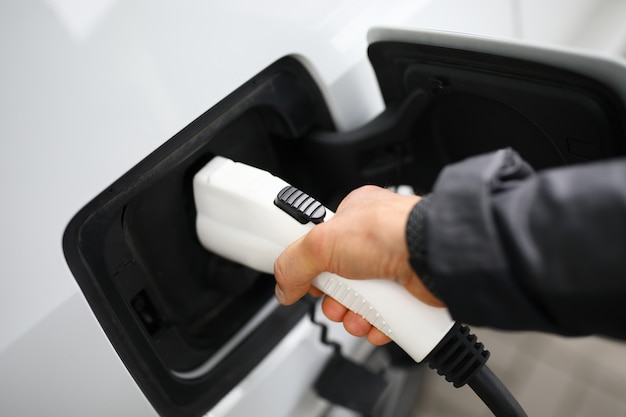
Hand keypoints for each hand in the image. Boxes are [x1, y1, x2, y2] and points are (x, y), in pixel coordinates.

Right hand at [273, 185, 443, 344]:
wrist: (434, 256)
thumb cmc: (392, 232)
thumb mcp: (323, 241)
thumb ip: (294, 263)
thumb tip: (283, 286)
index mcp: (353, 217)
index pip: (320, 246)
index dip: (312, 269)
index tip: (308, 283)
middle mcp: (374, 241)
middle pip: (339, 280)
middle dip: (334, 301)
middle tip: (336, 302)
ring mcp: (392, 267)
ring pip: (361, 302)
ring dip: (354, 317)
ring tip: (358, 318)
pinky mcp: (408, 292)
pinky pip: (385, 317)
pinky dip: (377, 326)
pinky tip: (376, 325)